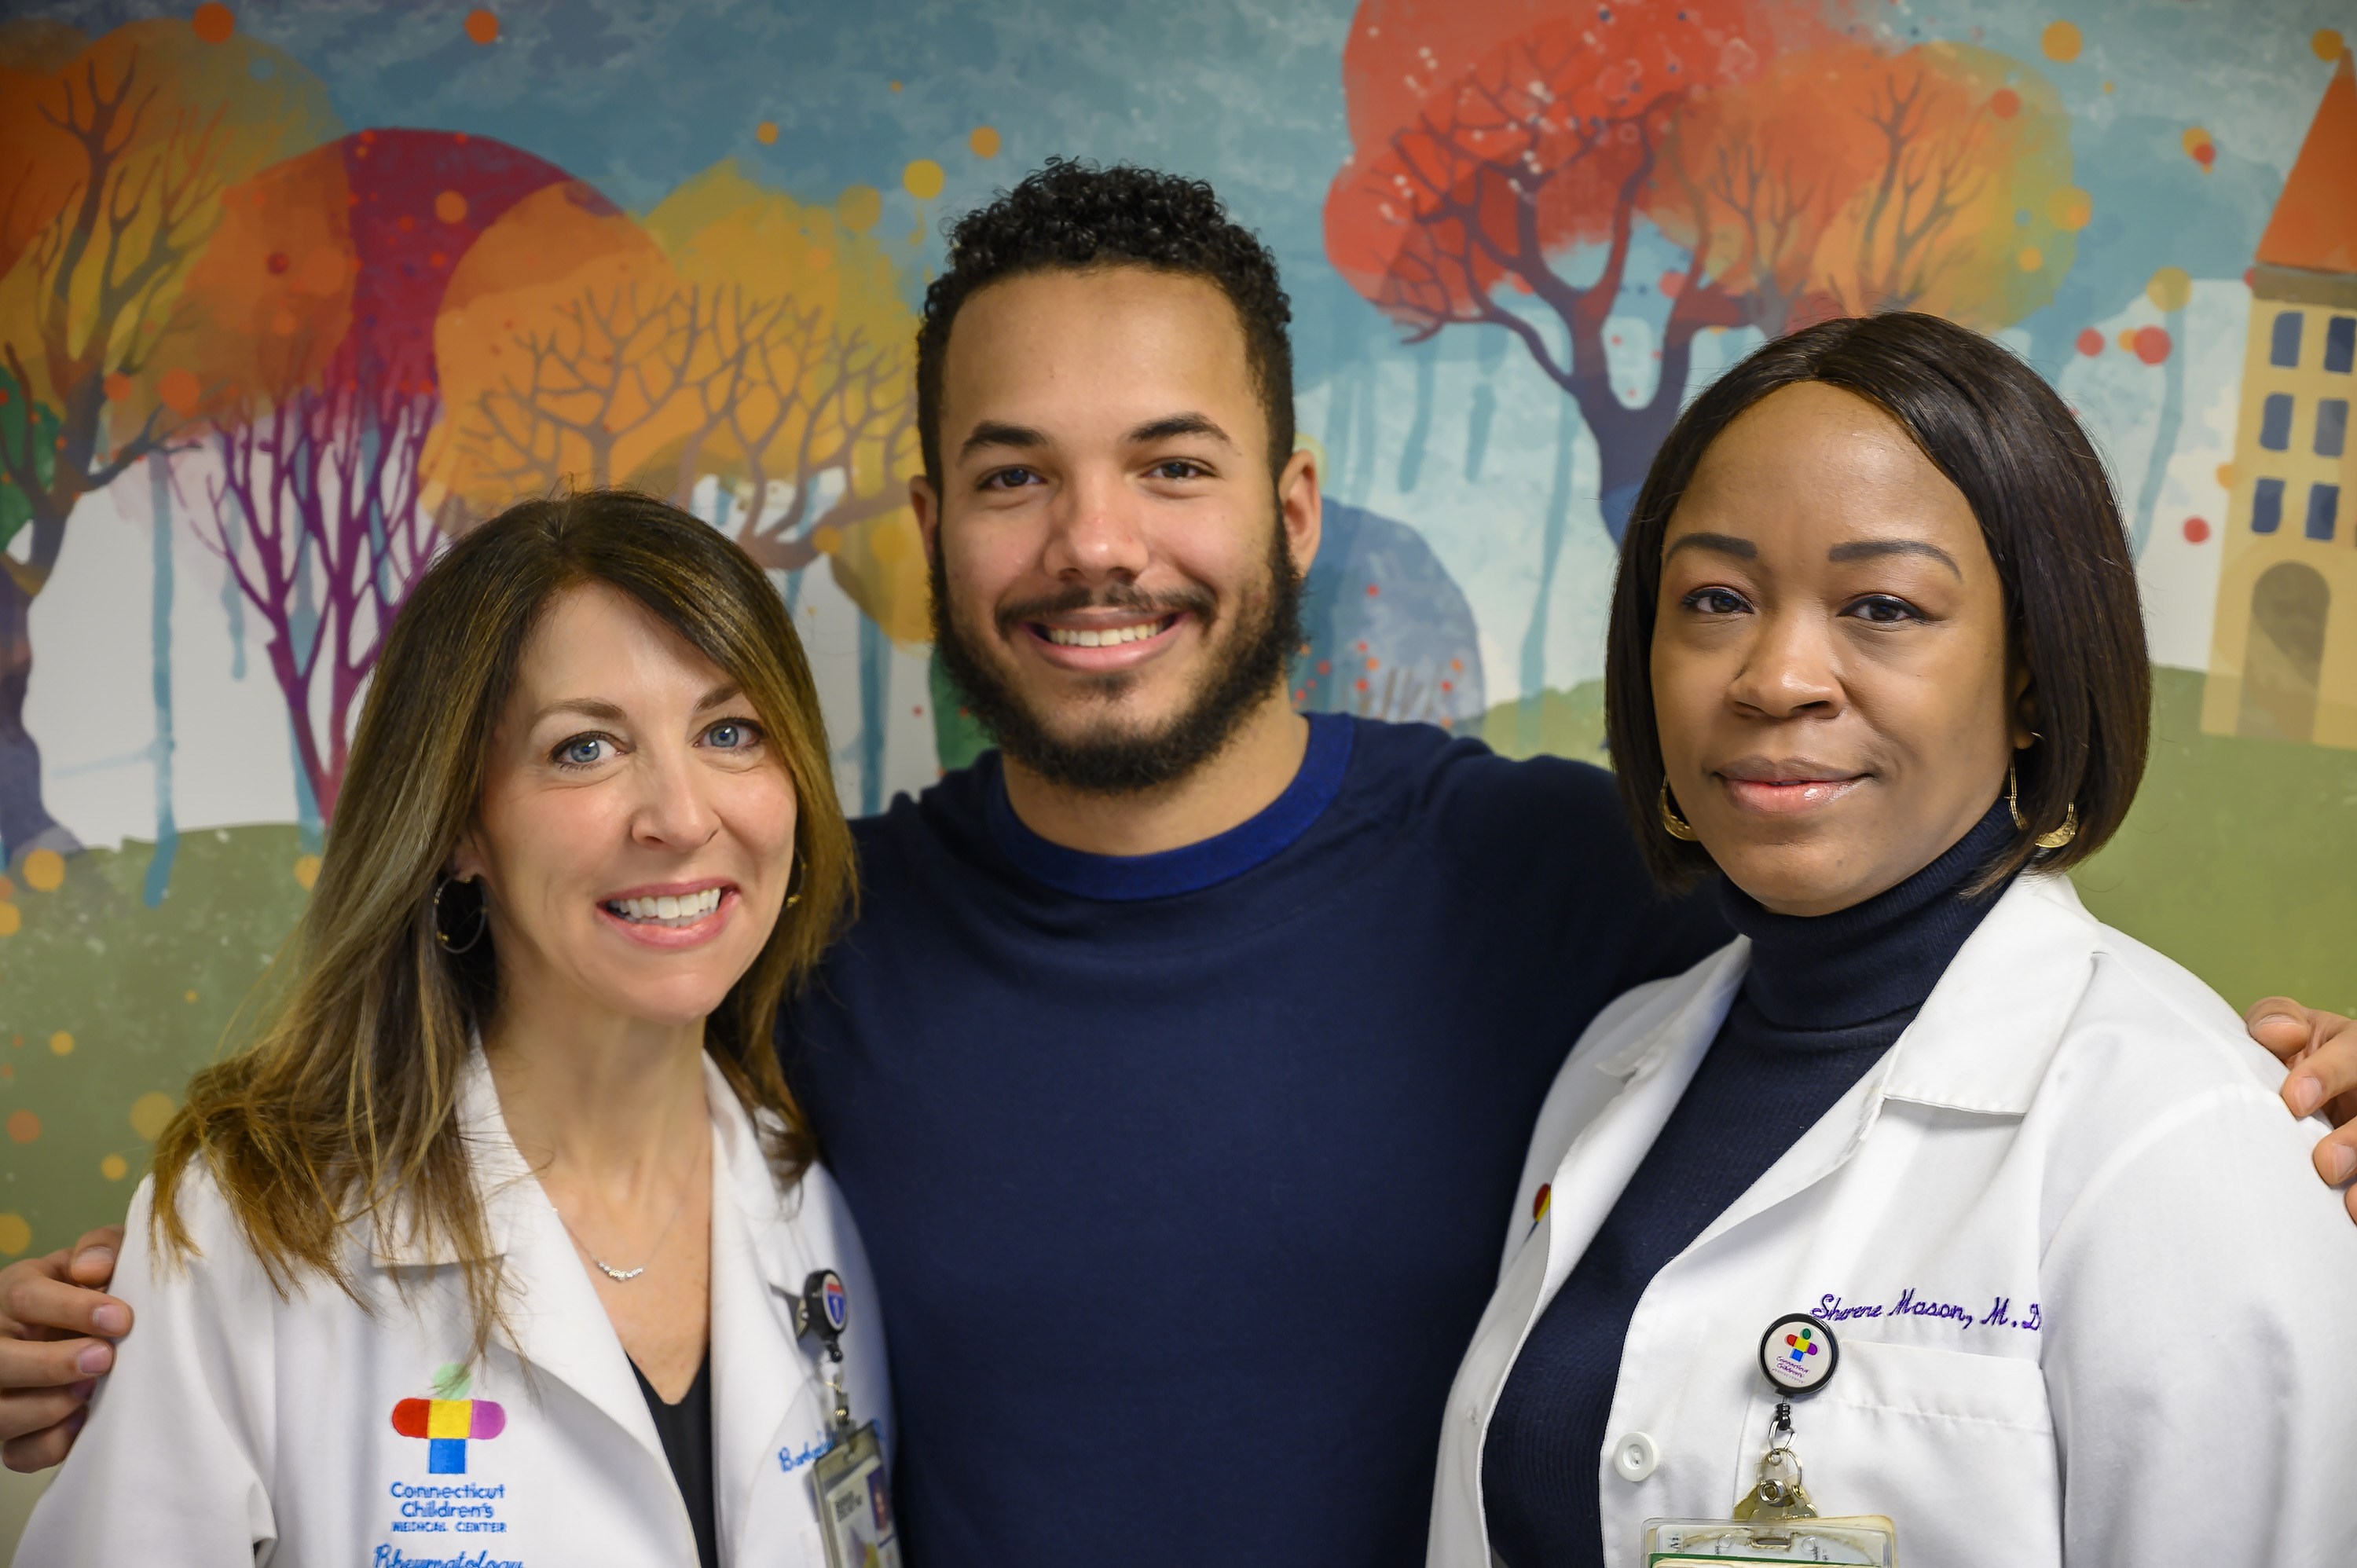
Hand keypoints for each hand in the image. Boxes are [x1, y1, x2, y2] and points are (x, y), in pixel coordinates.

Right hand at [0, 1226, 127, 1471]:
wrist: (98, 1325)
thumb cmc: (99, 1288)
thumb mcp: (102, 1257)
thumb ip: (102, 1249)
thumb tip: (93, 1269)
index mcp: (15, 1293)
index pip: (24, 1298)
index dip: (71, 1309)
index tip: (121, 1318)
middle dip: (52, 1364)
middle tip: (104, 1359)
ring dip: (47, 1407)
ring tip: (92, 1393)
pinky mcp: (11, 1432)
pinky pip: (15, 1453)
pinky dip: (48, 1445)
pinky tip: (81, 1424)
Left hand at [2246, 999, 2356, 1222]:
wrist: (2303, 1094)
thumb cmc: (2290, 1057)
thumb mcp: (2283, 1031)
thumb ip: (2274, 1021)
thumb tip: (2281, 1033)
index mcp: (2355, 1046)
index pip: (2351, 1053)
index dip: (2325, 1074)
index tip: (2293, 1100)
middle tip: (2327, 1164)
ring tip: (2351, 1205)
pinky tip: (2353, 1216)